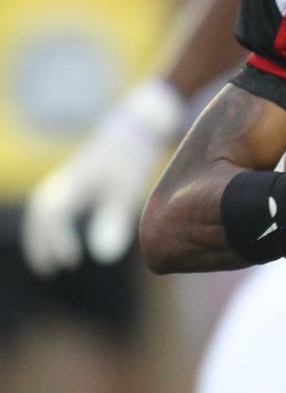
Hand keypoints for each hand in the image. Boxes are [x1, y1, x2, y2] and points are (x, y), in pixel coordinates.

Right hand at [24, 78, 184, 274]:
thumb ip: (114, 220)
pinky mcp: (79, 175)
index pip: (52, 217)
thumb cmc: (133, 158)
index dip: (56, 240)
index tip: (71, 260)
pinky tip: (64, 234)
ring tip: (51, 259)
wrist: (139, 123)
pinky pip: (55, 201)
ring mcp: (70, 176)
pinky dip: (53, 221)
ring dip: (43, 233)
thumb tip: (103, 256)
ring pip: (45, 207)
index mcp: (74, 184)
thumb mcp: (126, 189)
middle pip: (41, 213)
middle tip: (48, 268)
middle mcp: (66, 180)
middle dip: (40, 241)